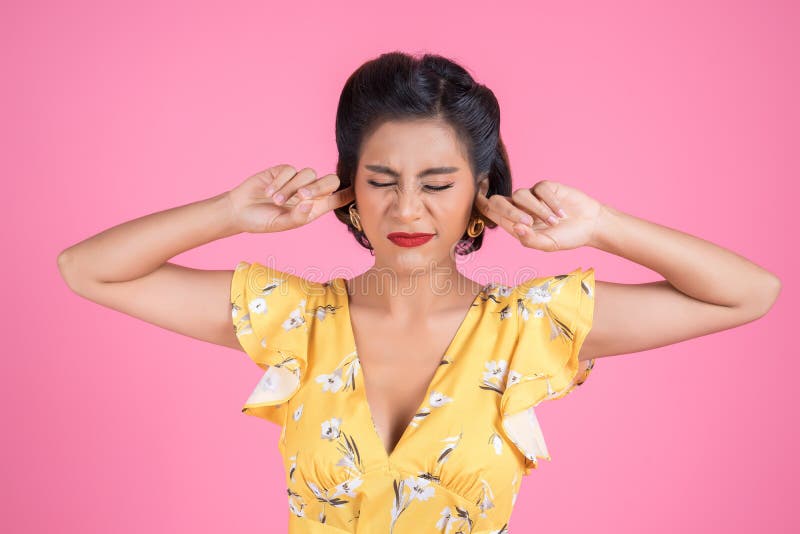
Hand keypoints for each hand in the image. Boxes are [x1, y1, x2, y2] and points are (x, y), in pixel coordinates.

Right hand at [227, 164, 353, 233]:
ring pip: (308, 174)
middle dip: (319, 187)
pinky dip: (280, 182)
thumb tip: (309, 205)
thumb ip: (297, 217)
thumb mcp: (281, 225)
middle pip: (329, 181)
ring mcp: (296, 180)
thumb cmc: (262, 221)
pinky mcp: (282, 171)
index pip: (337, 198)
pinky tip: (268, 192)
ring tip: (276, 201)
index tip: (360, 189)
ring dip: (291, 188)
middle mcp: (308, 192)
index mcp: (314, 208)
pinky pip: (289, 170)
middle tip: (301, 197)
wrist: (239, 211)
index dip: (349, 193)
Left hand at [473, 180, 602, 250]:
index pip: (490, 212)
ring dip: (538, 210)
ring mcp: (532, 197)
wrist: (590, 225)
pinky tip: (562, 213)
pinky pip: (540, 189)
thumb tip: (515, 227)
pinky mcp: (545, 187)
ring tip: (555, 222)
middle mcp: (520, 209)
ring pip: (521, 195)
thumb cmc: (567, 237)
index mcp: (514, 224)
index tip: (476, 197)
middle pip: (499, 201)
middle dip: (509, 210)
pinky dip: (550, 202)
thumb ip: (530, 239)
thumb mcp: (548, 245)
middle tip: (528, 222)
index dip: (480, 204)